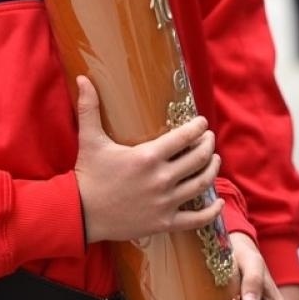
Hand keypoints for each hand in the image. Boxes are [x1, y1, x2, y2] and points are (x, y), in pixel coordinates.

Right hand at [72, 76, 222, 243]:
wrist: (80, 213)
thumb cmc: (88, 174)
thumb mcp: (90, 139)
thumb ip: (89, 107)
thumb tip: (82, 77)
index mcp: (148, 156)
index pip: (184, 137)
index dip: (198, 127)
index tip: (202, 122)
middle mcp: (161, 178)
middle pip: (198, 158)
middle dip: (208, 145)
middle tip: (209, 138)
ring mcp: (165, 202)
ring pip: (201, 184)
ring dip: (212, 169)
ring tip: (214, 160)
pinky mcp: (164, 222)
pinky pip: (196, 219)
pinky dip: (211, 211)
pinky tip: (218, 202)